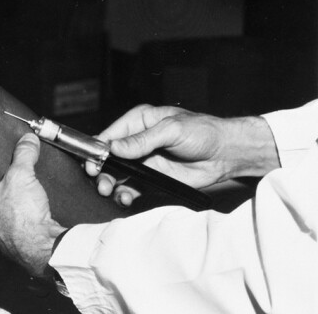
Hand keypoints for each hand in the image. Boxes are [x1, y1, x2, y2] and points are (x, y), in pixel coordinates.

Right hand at [86, 104, 278, 205]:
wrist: (227, 154)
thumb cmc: (202, 132)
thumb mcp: (172, 130)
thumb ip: (142, 140)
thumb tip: (115, 148)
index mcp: (138, 121)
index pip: (109, 134)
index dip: (97, 148)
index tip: (91, 162)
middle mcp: (136, 141)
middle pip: (108, 156)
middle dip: (100, 169)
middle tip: (100, 181)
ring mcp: (143, 160)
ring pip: (116, 173)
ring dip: (110, 182)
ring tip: (109, 190)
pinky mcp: (152, 178)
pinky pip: (131, 187)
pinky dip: (124, 193)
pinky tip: (124, 198)